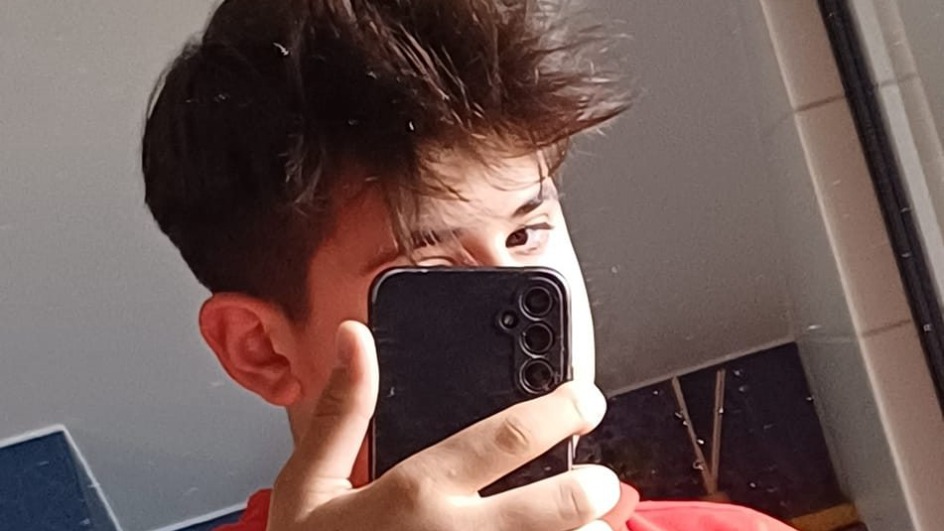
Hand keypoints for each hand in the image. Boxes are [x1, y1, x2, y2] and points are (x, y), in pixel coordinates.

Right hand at [267, 321, 620, 530]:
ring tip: (586, 525)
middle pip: (560, 504)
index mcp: (416, 494)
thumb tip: (354, 338)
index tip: (585, 400)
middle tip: (599, 477)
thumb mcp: (308, 485)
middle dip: (594, 484)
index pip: (508, 437)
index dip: (561, 410)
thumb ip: (342, 411)